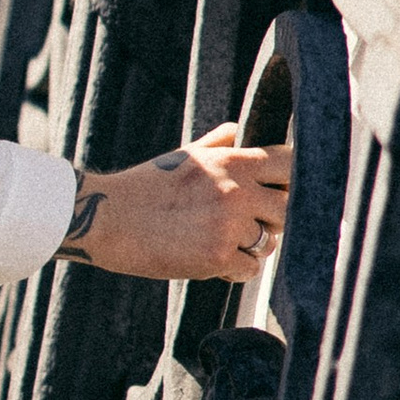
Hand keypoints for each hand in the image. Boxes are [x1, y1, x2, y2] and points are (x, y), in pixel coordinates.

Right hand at [57, 123, 290, 282]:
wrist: (108, 217)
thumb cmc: (145, 185)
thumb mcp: (185, 156)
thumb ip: (217, 144)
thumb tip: (236, 129)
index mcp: (232, 161)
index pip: (290, 164)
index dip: (291, 180)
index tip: (280, 191)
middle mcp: (237, 191)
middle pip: (288, 208)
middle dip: (273, 218)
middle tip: (250, 223)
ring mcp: (229, 225)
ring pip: (269, 242)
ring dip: (252, 246)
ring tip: (221, 241)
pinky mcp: (217, 257)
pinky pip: (249, 269)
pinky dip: (234, 270)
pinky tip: (210, 260)